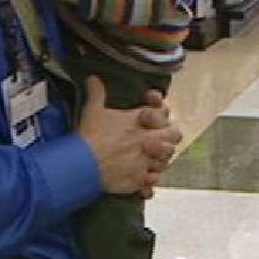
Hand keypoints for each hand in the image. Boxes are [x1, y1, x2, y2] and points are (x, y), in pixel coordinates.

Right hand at [78, 77, 181, 196]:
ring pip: (166, 160)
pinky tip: (143, 180)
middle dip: (168, 136)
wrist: (84, 165)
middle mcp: (148, 140)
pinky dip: (150, 181)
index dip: (161, 112)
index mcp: (139, 121)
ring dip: (159, 159)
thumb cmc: (91, 136)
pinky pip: (154, 181)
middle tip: (156, 139)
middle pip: (174, 136)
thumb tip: (93, 77)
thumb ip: (97, 93)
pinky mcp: (139, 180)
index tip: (148, 114)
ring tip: (148, 159)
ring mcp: (145, 161)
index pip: (163, 112)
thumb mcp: (93, 110)